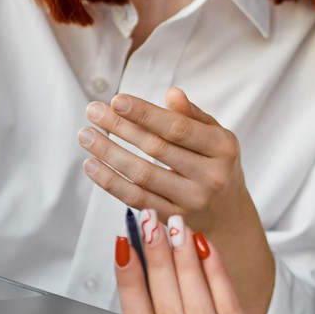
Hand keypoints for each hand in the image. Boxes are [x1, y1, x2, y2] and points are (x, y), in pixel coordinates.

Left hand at [80, 87, 274, 313]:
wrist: (229, 215)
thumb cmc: (216, 165)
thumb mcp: (216, 136)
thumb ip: (193, 115)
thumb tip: (173, 93)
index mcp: (222, 148)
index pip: (178, 127)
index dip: (145, 113)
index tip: (116, 100)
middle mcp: (211, 176)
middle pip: (156, 149)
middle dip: (120, 128)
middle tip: (92, 111)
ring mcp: (192, 201)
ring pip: (142, 175)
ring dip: (109, 153)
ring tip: (86, 136)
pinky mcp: (173, 220)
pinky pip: (136, 199)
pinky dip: (110, 182)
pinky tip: (92, 165)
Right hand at [113, 210, 314, 313]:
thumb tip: (150, 257)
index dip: (128, 282)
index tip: (121, 245)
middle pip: (166, 309)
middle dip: (155, 260)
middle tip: (149, 224)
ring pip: (196, 307)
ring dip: (184, 262)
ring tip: (178, 228)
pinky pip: (229, 308)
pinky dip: (215, 274)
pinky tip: (207, 247)